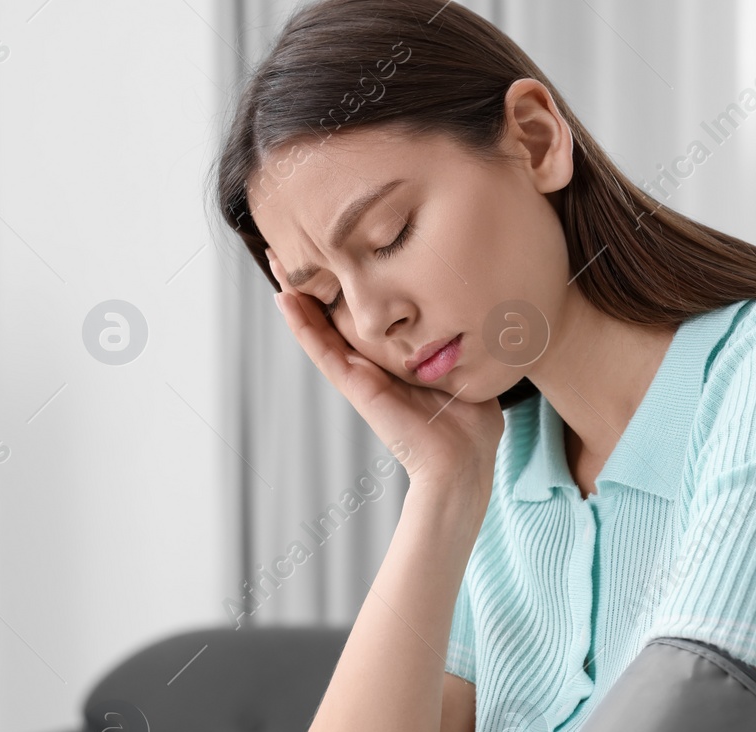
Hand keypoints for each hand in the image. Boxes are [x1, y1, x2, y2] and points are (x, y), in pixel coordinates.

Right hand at [265, 248, 502, 493]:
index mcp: (393, 359)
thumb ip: (463, 344)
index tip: (334, 249)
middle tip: (289, 246)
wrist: (462, 461)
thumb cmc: (470, 425)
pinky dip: (301, 325)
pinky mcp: (355, 386)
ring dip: (296, 295)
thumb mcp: (466, 369)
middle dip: (313, 282)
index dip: (344, 284)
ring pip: (318, 328)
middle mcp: (370, 365)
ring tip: (276, 261)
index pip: (361, 315)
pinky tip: (284, 298)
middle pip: (331, 316)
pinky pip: (322, 350)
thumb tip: (479, 315)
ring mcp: (358, 376)